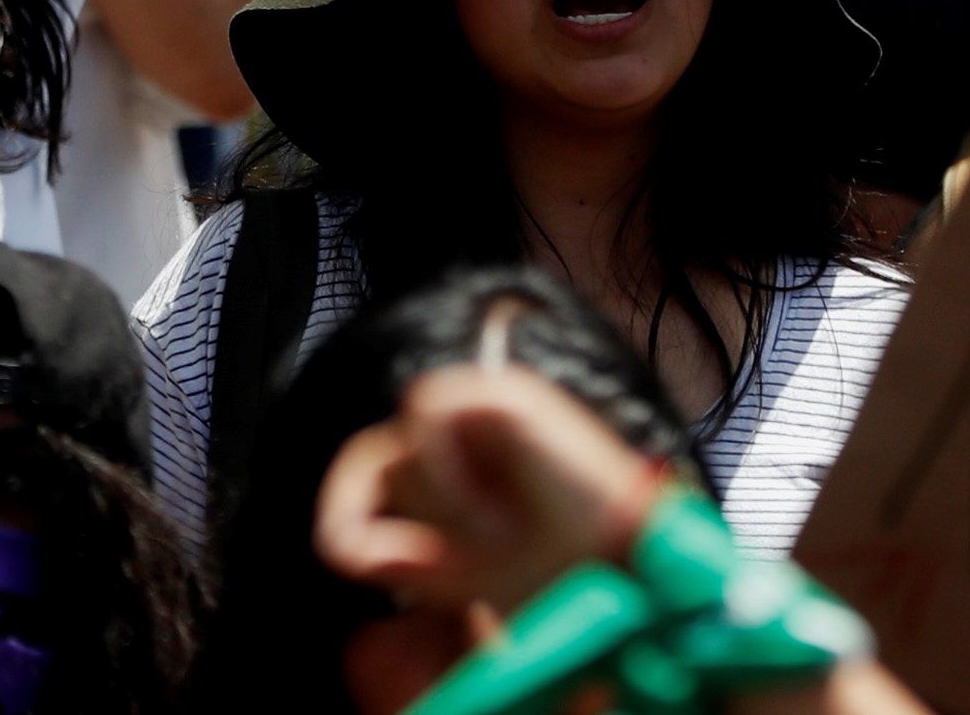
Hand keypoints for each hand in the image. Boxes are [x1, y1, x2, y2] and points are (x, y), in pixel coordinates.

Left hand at [313, 361, 668, 614]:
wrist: (622, 571)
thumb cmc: (552, 575)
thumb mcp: (456, 576)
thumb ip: (400, 561)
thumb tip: (350, 551)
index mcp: (440, 470)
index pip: (364, 472)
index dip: (346, 512)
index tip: (368, 564)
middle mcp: (453, 435)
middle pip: (376, 461)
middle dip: (413, 523)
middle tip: (469, 561)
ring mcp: (476, 409)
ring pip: (401, 445)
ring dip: (440, 506)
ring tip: (499, 538)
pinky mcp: (502, 393)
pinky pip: (428, 411)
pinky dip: (449, 472)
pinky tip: (495, 516)